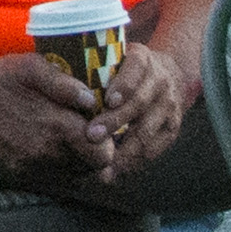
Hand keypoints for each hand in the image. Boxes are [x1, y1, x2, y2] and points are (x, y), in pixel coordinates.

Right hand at [0, 46, 109, 189]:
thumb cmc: (4, 77)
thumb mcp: (37, 69)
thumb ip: (68, 86)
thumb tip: (92, 101)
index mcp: (59, 128)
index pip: (103, 156)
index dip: (106, 146)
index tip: (98, 132)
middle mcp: (47, 154)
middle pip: (90, 171)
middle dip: (93, 156)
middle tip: (86, 138)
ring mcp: (31, 167)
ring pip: (71, 180)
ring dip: (76, 164)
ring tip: (67, 143)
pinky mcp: (17, 173)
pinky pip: (49, 182)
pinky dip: (55, 171)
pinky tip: (48, 150)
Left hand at [82, 41, 193, 178]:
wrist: (169, 76)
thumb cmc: (125, 71)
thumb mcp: (115, 59)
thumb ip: (94, 69)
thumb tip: (59, 84)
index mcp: (143, 60)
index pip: (136, 68)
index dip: (124, 85)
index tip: (108, 100)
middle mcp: (160, 81)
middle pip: (139, 103)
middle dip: (114, 122)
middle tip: (91, 136)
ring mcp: (168, 106)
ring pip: (146, 131)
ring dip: (123, 151)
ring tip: (101, 166)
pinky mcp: (172, 129)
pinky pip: (153, 149)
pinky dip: (133, 163)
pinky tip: (114, 172)